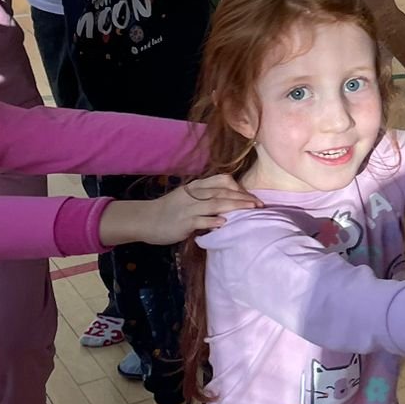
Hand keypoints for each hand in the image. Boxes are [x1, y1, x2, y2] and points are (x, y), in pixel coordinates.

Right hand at [100, 173, 257, 246]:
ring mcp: (188, 208)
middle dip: (243, 197)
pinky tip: (225, 222)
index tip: (250, 196)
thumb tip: (226, 203)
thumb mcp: (186, 198)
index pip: (221, 180)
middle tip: (259, 204)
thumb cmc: (168, 210)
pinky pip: (201, 220)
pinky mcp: (184, 222)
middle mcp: (194, 195)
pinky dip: (213, 220)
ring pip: (216, 204)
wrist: (145, 220)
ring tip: (250, 209)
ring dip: (235, 206)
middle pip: (223, 192)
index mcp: (195, 187)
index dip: (238, 187)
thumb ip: (204, 197)